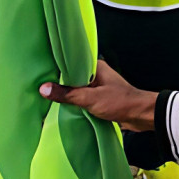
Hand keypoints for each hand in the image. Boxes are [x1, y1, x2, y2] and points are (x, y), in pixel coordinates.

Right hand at [39, 60, 155, 131]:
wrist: (141, 115)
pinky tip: (62, 107)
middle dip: (58, 83)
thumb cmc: (119, 102)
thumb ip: (67, 94)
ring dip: (66, 94)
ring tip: (45, 98)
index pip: (70, 63)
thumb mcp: (90, 99)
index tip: (39, 73)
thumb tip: (43, 88)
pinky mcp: (99, 98)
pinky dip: (74, 102)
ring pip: (76, 88)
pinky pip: (82, 98)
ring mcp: (97, 86)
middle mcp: (95, 73)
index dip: (55, 68)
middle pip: (71, 77)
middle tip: (37, 87)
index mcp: (95, 66)